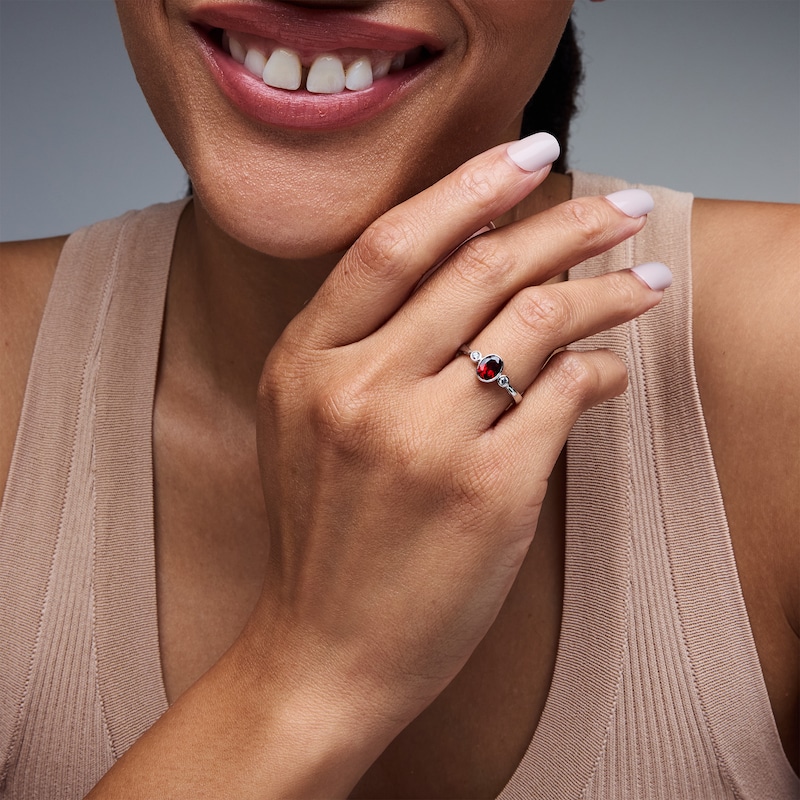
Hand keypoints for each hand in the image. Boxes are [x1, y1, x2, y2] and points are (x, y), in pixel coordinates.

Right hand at [248, 133, 666, 741]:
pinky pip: (565, 395)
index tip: (529, 152)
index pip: (395, 243)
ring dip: (606, 290)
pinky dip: (601, 371)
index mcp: (305, 363)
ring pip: (538, 320)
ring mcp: (424, 442)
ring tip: (646, 282)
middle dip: (568, 221)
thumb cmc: (323, 534)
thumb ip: (362, 341)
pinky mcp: (488, 493)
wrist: (325, 650)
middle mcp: (360, 391)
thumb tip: (475, 263)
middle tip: (623, 206)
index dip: (469, 186)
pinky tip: (611, 370)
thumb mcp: (304, 421)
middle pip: (482, 268)